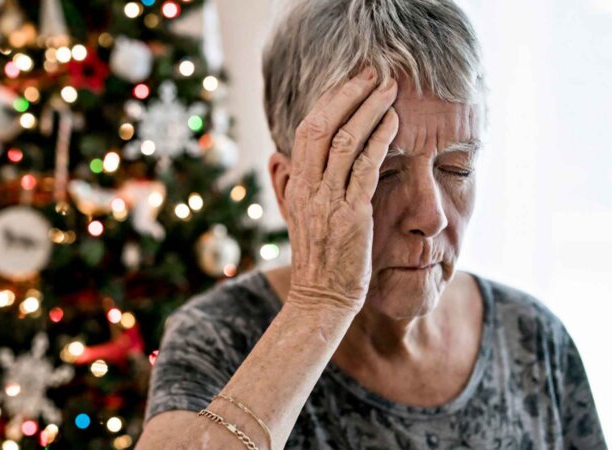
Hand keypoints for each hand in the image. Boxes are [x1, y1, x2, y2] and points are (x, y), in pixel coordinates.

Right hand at [285, 67, 398, 312]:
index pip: (307, 131)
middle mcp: (308, 189)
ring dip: (370, 110)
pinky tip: (394, 123)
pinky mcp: (352, 215)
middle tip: (373, 74)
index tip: (351, 83)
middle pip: (322, 127)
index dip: (329, 101)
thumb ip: (288, 186)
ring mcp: (329, 201)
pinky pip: (365, 168)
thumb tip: (278, 158)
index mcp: (295, 186)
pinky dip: (380, 140)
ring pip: (346, 141)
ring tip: (391, 90)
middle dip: (349, 94)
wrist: (321, 300)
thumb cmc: (317, 260)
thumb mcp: (295, 218)